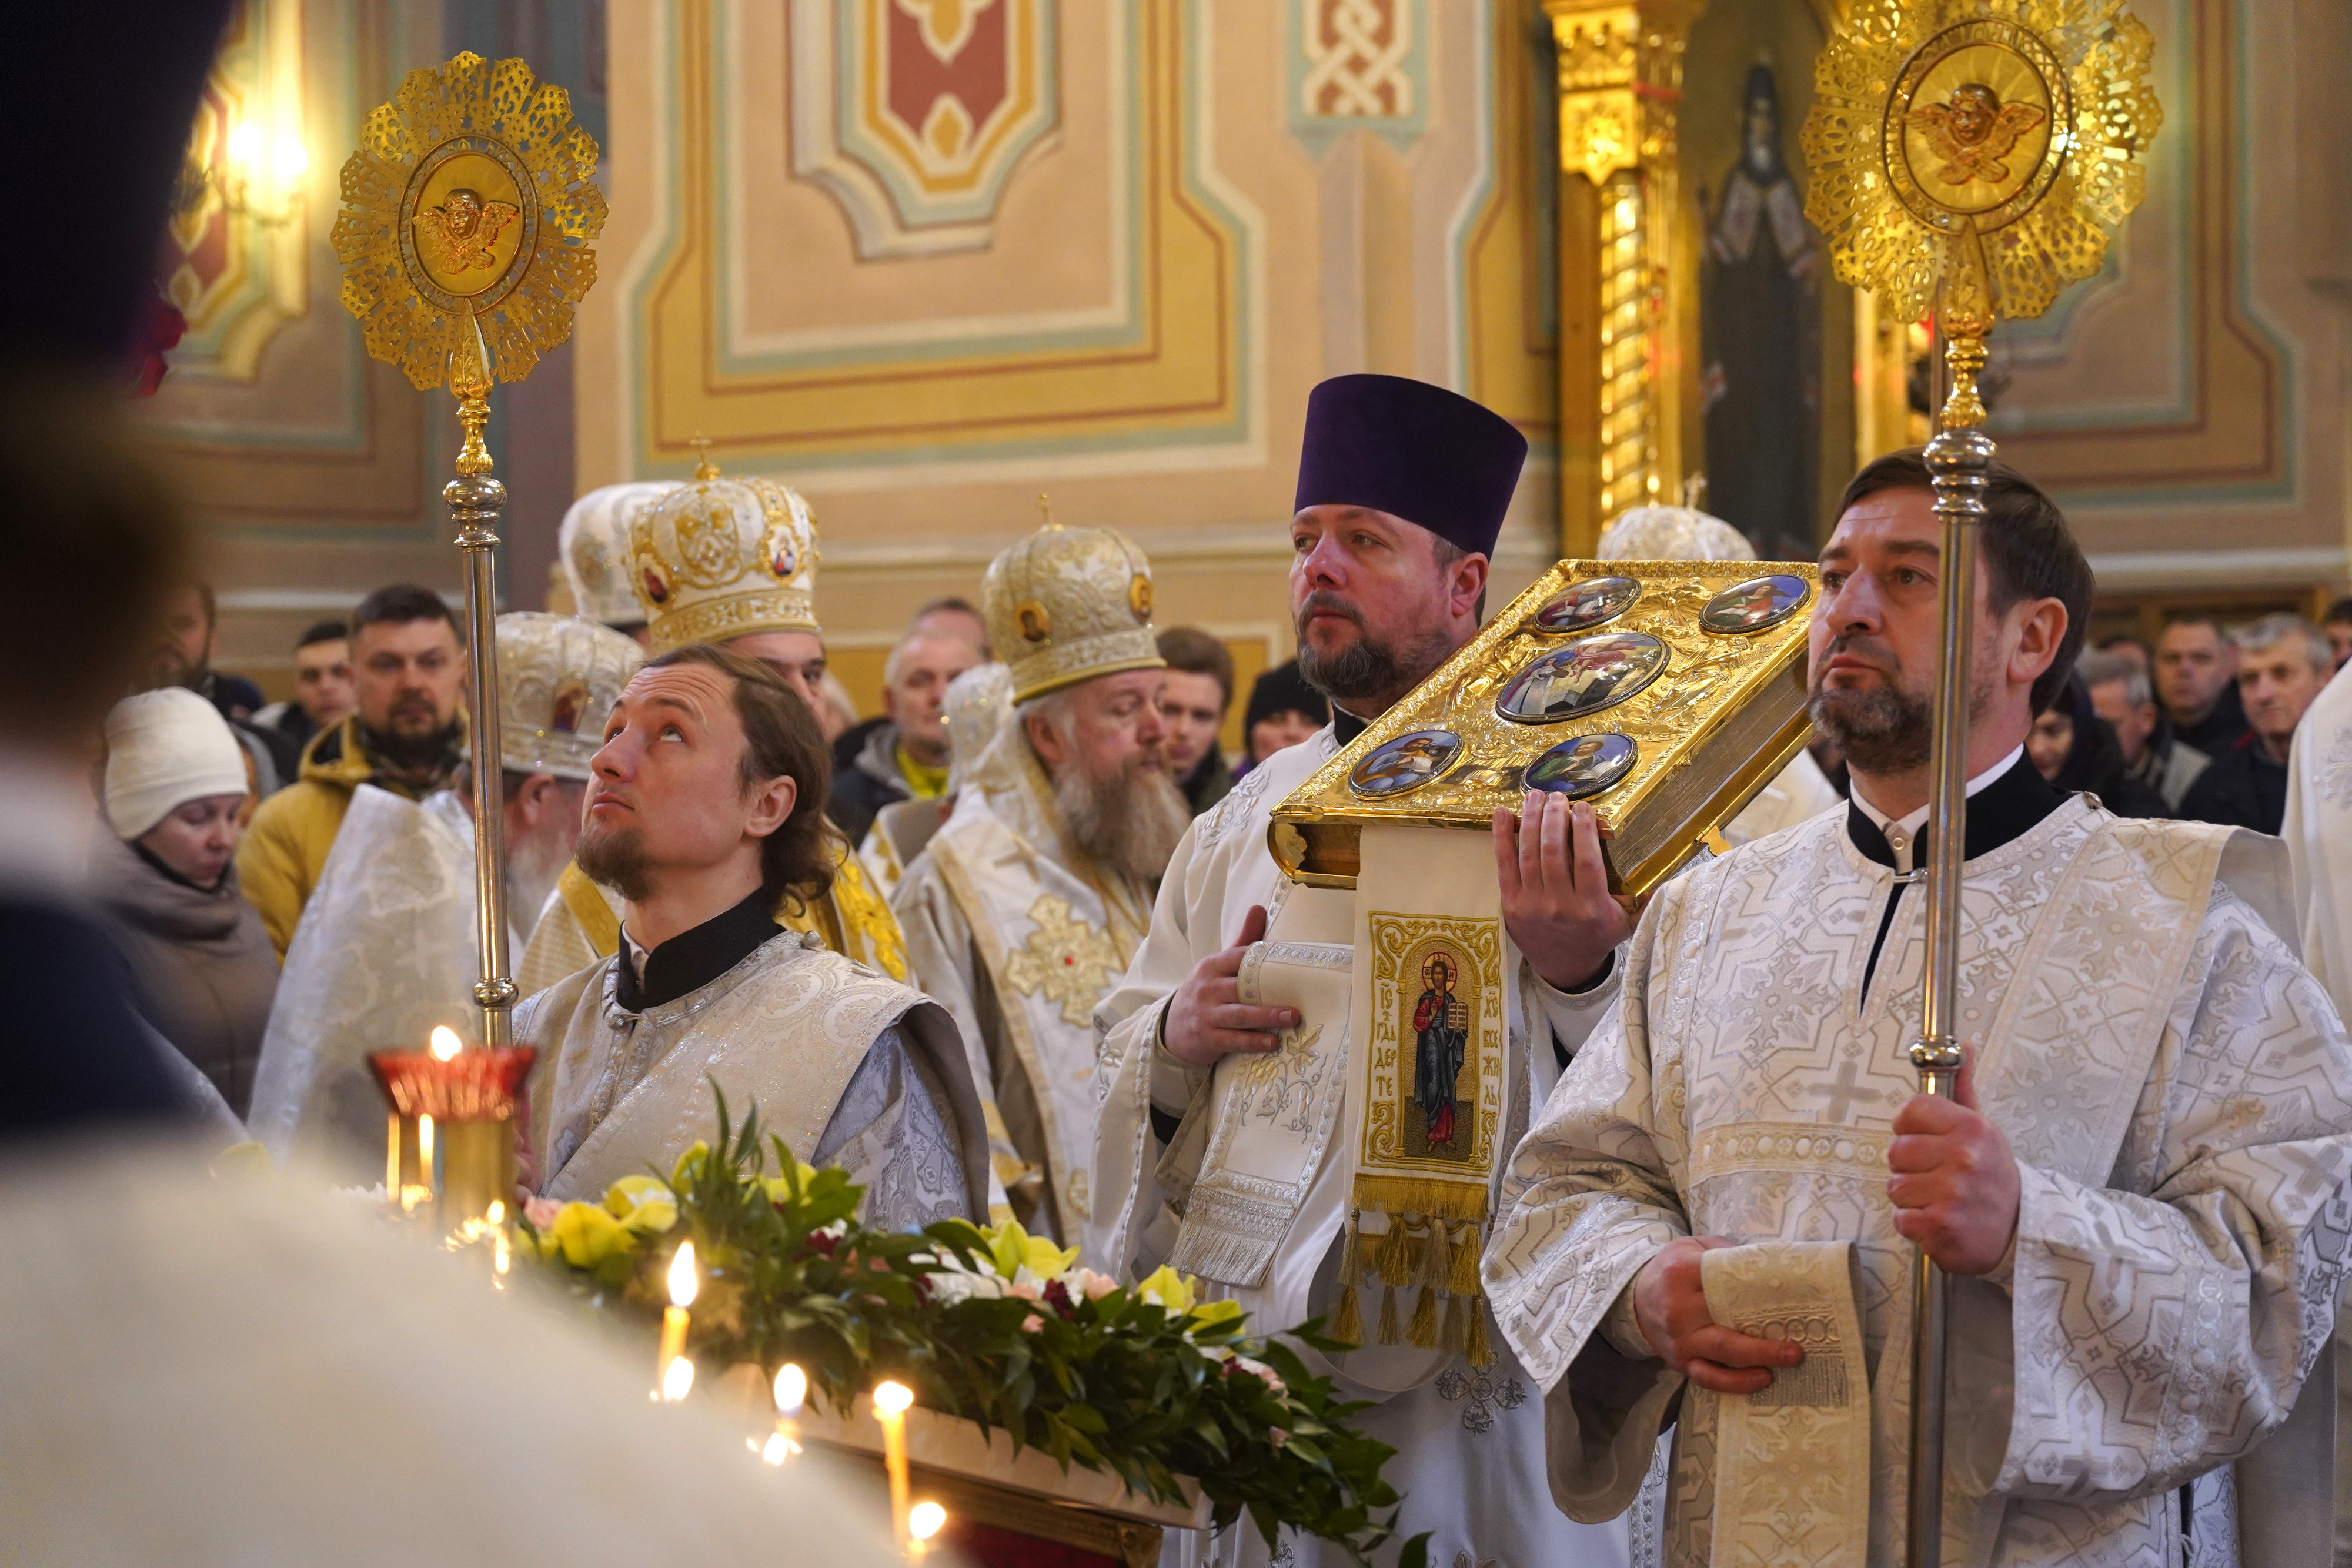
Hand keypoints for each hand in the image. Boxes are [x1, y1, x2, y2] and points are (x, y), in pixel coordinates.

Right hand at [1161, 904, 1300, 1066]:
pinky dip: (1253, 1042)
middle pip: (1240, 989)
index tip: (1285, 961)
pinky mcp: (1208, 1038)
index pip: (1236, 957)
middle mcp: (1207, 989)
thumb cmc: (1206, 992)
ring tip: (1291, 1019)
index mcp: (1211, 967)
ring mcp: (1206, 1015)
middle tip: (1297, 1002)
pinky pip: (1233, 1040)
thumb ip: (1242, 942)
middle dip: (1268, 995)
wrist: (1172, 1027)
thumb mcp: (1218, 966)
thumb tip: (1259, 908)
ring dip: (1266, 1018)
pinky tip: (1273, 1043)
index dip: (1258, 958)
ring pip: (1239, 1016)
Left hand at [1495, 792, 1640, 991]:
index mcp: (1591, 909)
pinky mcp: (1510, 904)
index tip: (1583, 807)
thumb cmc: (1597, 937)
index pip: (1587, 862)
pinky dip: (1501, 836)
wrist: (1564, 968)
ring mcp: (1531, 905)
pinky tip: (1501, 812)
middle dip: (1554, 818)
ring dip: (1530, 820)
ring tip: (1535, 796)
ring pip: (1529, 854)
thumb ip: (1647, 902)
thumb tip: (1670, 876)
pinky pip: (1503, 864)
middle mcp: (1560, 907)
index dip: (1584, 830)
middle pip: (1554, 853)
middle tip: (1557, 796)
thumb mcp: (1628, 925)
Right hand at [1630, 1235, 1803, 1393]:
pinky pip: (1708, 1377)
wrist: (1636, 1299)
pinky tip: (1761, 1380)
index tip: (1789, 1297)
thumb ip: (1725, 1251)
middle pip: (1724, 1324)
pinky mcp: (1681, 1361)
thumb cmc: (1673, 1270)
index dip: (1756, 1290)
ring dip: (1756, 1360)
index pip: (1723, 1281)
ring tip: (1787, 1362)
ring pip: (1720, 1354)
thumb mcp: (1692, 1246)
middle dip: (1762, 1341)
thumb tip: (1768, 1262)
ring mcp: (1679, 1339)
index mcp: (1682, 1272)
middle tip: (1796, 1347)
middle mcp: (1678, 1309)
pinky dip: (1735, 1383)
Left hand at [1887, 1051, 2018, 1275]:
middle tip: (1940, 1177)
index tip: (1927, 1141)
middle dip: (1911, 1167)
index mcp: (1971, 1128)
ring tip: (1942, 1199)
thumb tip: (1962, 1044)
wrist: (2021, 1232)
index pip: (1909, 1111)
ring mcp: (1951, 1192)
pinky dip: (1915, 1224)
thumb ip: (1964, 1088)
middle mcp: (1962, 1157)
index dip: (1910, 1129)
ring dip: (1913, 1197)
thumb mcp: (1984, 1130)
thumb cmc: (1993, 1178)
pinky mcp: (1940, 1225)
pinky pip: (1901, 1217)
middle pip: (1896, 1151)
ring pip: (1895, 1186)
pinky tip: (1940, 1220)